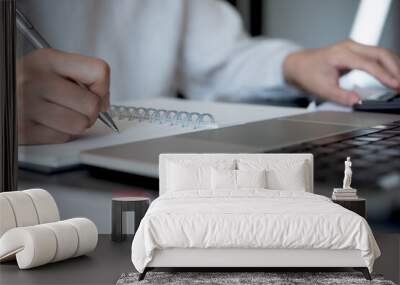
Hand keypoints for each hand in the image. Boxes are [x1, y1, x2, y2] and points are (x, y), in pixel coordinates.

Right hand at [17, 48, 109, 144]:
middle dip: (89, 111)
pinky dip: (59, 134)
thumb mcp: (50, 66)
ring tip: (60, 115)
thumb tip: (104, 102)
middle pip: (92, 105)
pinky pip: (62, 137)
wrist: (1, 94)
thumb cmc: (25, 82)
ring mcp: (28, 105)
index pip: (98, 70)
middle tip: (74, 107)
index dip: (103, 87)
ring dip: (75, 124)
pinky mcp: (24, 129)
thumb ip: (82, 76)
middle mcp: (36, 80)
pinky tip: (47, 123)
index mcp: (48, 60)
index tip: (96, 92)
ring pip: (80, 124)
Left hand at [283, 39, 399, 105]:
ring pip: (381, 53)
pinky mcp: (356, 51)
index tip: (396, 84)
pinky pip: (377, 55)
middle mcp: (350, 46)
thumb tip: (358, 102)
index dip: (384, 75)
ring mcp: (354, 47)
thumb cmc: (308, 73)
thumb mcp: (322, 89)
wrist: (299, 64)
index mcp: (341, 54)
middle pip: (380, 54)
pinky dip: (387, 65)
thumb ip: (341, 96)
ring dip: (394, 66)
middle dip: (395, 68)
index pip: (368, 63)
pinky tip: (394, 75)